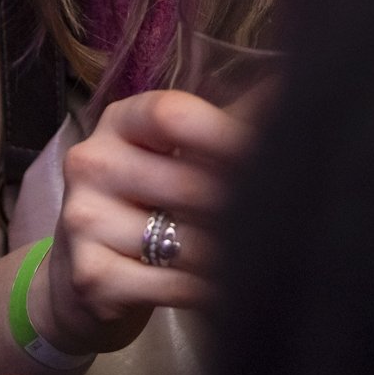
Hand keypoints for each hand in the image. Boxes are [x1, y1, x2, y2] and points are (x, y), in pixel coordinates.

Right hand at [39, 89, 251, 354]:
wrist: (85, 276)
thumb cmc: (149, 202)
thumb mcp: (177, 152)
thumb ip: (231, 120)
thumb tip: (290, 84)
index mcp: (121, 120)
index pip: (171, 115)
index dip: (226, 135)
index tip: (269, 156)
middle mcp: (92, 162)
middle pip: (188, 183)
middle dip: (239, 208)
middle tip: (277, 219)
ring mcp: (83, 220)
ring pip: (184, 241)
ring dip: (229, 256)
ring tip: (255, 256)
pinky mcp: (90, 276)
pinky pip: (169, 284)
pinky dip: (204, 290)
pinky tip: (223, 290)